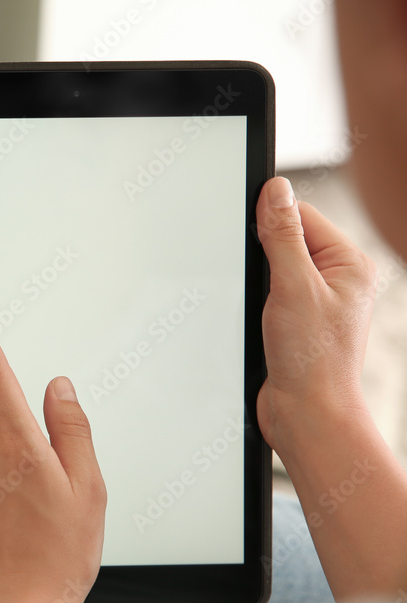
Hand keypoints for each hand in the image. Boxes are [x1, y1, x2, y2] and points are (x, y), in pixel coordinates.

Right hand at [255, 177, 377, 456]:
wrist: (305, 412)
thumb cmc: (312, 359)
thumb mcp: (293, 286)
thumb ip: (283, 235)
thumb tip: (276, 191)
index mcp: (350, 264)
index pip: (302, 215)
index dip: (271, 223)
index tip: (252, 237)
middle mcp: (338, 279)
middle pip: (287, 239)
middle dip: (263, 256)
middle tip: (266, 287)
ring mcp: (317, 300)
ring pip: (274, 267)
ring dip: (259, 282)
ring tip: (267, 309)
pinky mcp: (297, 320)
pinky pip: (269, 292)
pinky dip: (257, 300)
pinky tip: (260, 319)